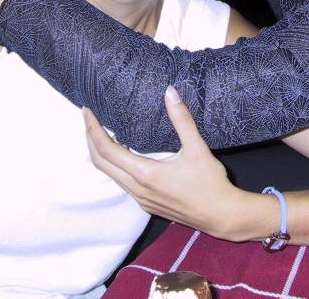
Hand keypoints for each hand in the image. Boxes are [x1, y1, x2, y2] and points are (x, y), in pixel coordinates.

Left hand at [84, 87, 262, 240]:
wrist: (221, 216)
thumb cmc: (211, 183)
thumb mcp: (197, 148)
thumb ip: (181, 119)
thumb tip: (170, 92)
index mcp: (145, 174)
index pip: (107, 150)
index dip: (93, 129)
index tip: (87, 111)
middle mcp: (137, 189)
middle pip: (101, 163)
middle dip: (90, 139)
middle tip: (89, 118)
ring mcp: (141, 199)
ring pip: (110, 174)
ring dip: (102, 153)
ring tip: (102, 131)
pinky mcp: (147, 204)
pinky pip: (122, 182)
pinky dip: (115, 165)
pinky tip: (125, 153)